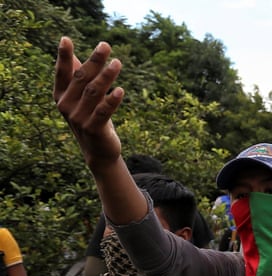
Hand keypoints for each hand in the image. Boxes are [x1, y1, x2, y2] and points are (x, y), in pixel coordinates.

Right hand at [54, 39, 126, 169]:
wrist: (98, 150)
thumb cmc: (90, 117)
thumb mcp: (82, 99)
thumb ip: (77, 80)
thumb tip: (74, 56)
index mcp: (61, 95)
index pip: (62, 72)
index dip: (64, 57)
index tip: (66, 39)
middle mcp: (66, 105)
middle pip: (81, 78)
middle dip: (94, 61)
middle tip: (105, 45)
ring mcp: (78, 118)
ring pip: (94, 92)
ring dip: (107, 76)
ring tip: (118, 63)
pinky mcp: (93, 129)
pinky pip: (104, 111)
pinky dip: (112, 100)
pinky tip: (121, 90)